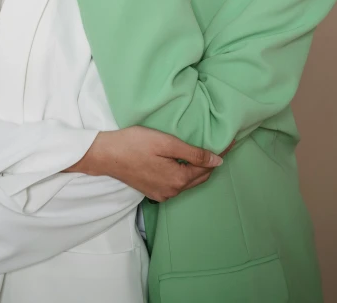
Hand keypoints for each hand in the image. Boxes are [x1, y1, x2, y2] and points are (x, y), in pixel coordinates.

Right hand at [66, 126, 227, 201]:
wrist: (105, 155)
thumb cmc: (134, 144)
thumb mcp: (166, 143)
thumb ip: (193, 153)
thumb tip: (218, 161)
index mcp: (179, 179)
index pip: (208, 168)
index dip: (219, 154)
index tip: (230, 142)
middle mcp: (173, 191)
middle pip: (200, 177)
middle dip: (211, 164)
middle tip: (220, 147)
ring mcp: (162, 194)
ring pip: (187, 182)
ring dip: (197, 170)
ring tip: (203, 153)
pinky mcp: (152, 192)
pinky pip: (175, 184)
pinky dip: (183, 175)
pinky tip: (182, 163)